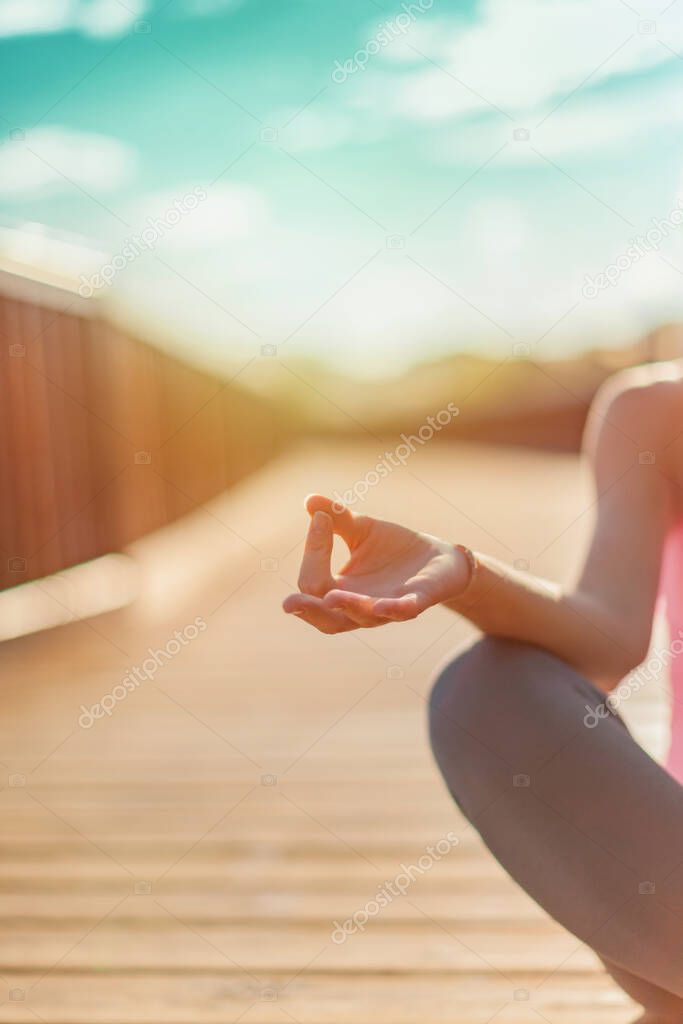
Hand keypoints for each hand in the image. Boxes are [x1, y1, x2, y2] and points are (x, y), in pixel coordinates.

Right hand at [282, 494, 471, 632]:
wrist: (439, 558)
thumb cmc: (394, 548)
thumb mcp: (362, 529)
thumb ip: (337, 518)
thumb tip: (309, 500)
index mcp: (342, 590)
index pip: (314, 583)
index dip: (312, 553)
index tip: (320, 519)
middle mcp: (361, 606)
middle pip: (327, 619)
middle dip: (309, 610)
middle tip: (290, 603)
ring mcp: (389, 607)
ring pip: (363, 617)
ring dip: (349, 607)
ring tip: (333, 598)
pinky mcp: (418, 602)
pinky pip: (405, 612)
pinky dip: (397, 610)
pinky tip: (387, 605)